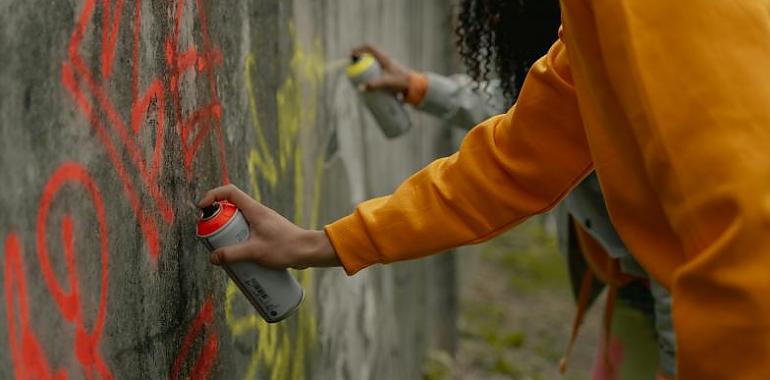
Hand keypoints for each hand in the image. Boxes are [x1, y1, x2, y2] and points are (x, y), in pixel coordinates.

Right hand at [197, 184, 340, 268]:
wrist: (308, 252)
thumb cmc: (285, 248)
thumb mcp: (255, 252)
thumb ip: (232, 254)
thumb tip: (213, 257)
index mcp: (254, 210)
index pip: (229, 192)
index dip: (212, 195)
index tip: (201, 208)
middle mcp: (258, 212)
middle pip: (231, 208)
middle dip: (218, 220)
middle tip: (211, 236)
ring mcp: (263, 222)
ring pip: (239, 221)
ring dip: (229, 232)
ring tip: (223, 249)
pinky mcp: (267, 233)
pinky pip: (248, 231)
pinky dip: (240, 239)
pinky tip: (239, 256)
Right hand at [352, 44, 411, 93]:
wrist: (414, 86)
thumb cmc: (402, 81)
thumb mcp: (387, 82)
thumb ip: (374, 85)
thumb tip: (360, 88)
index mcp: (384, 58)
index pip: (369, 47)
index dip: (358, 49)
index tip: (350, 55)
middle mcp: (384, 60)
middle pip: (368, 55)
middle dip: (358, 60)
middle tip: (352, 69)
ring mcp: (385, 67)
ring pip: (371, 64)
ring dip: (363, 68)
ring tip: (356, 77)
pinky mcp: (386, 74)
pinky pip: (374, 71)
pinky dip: (369, 75)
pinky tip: (366, 83)